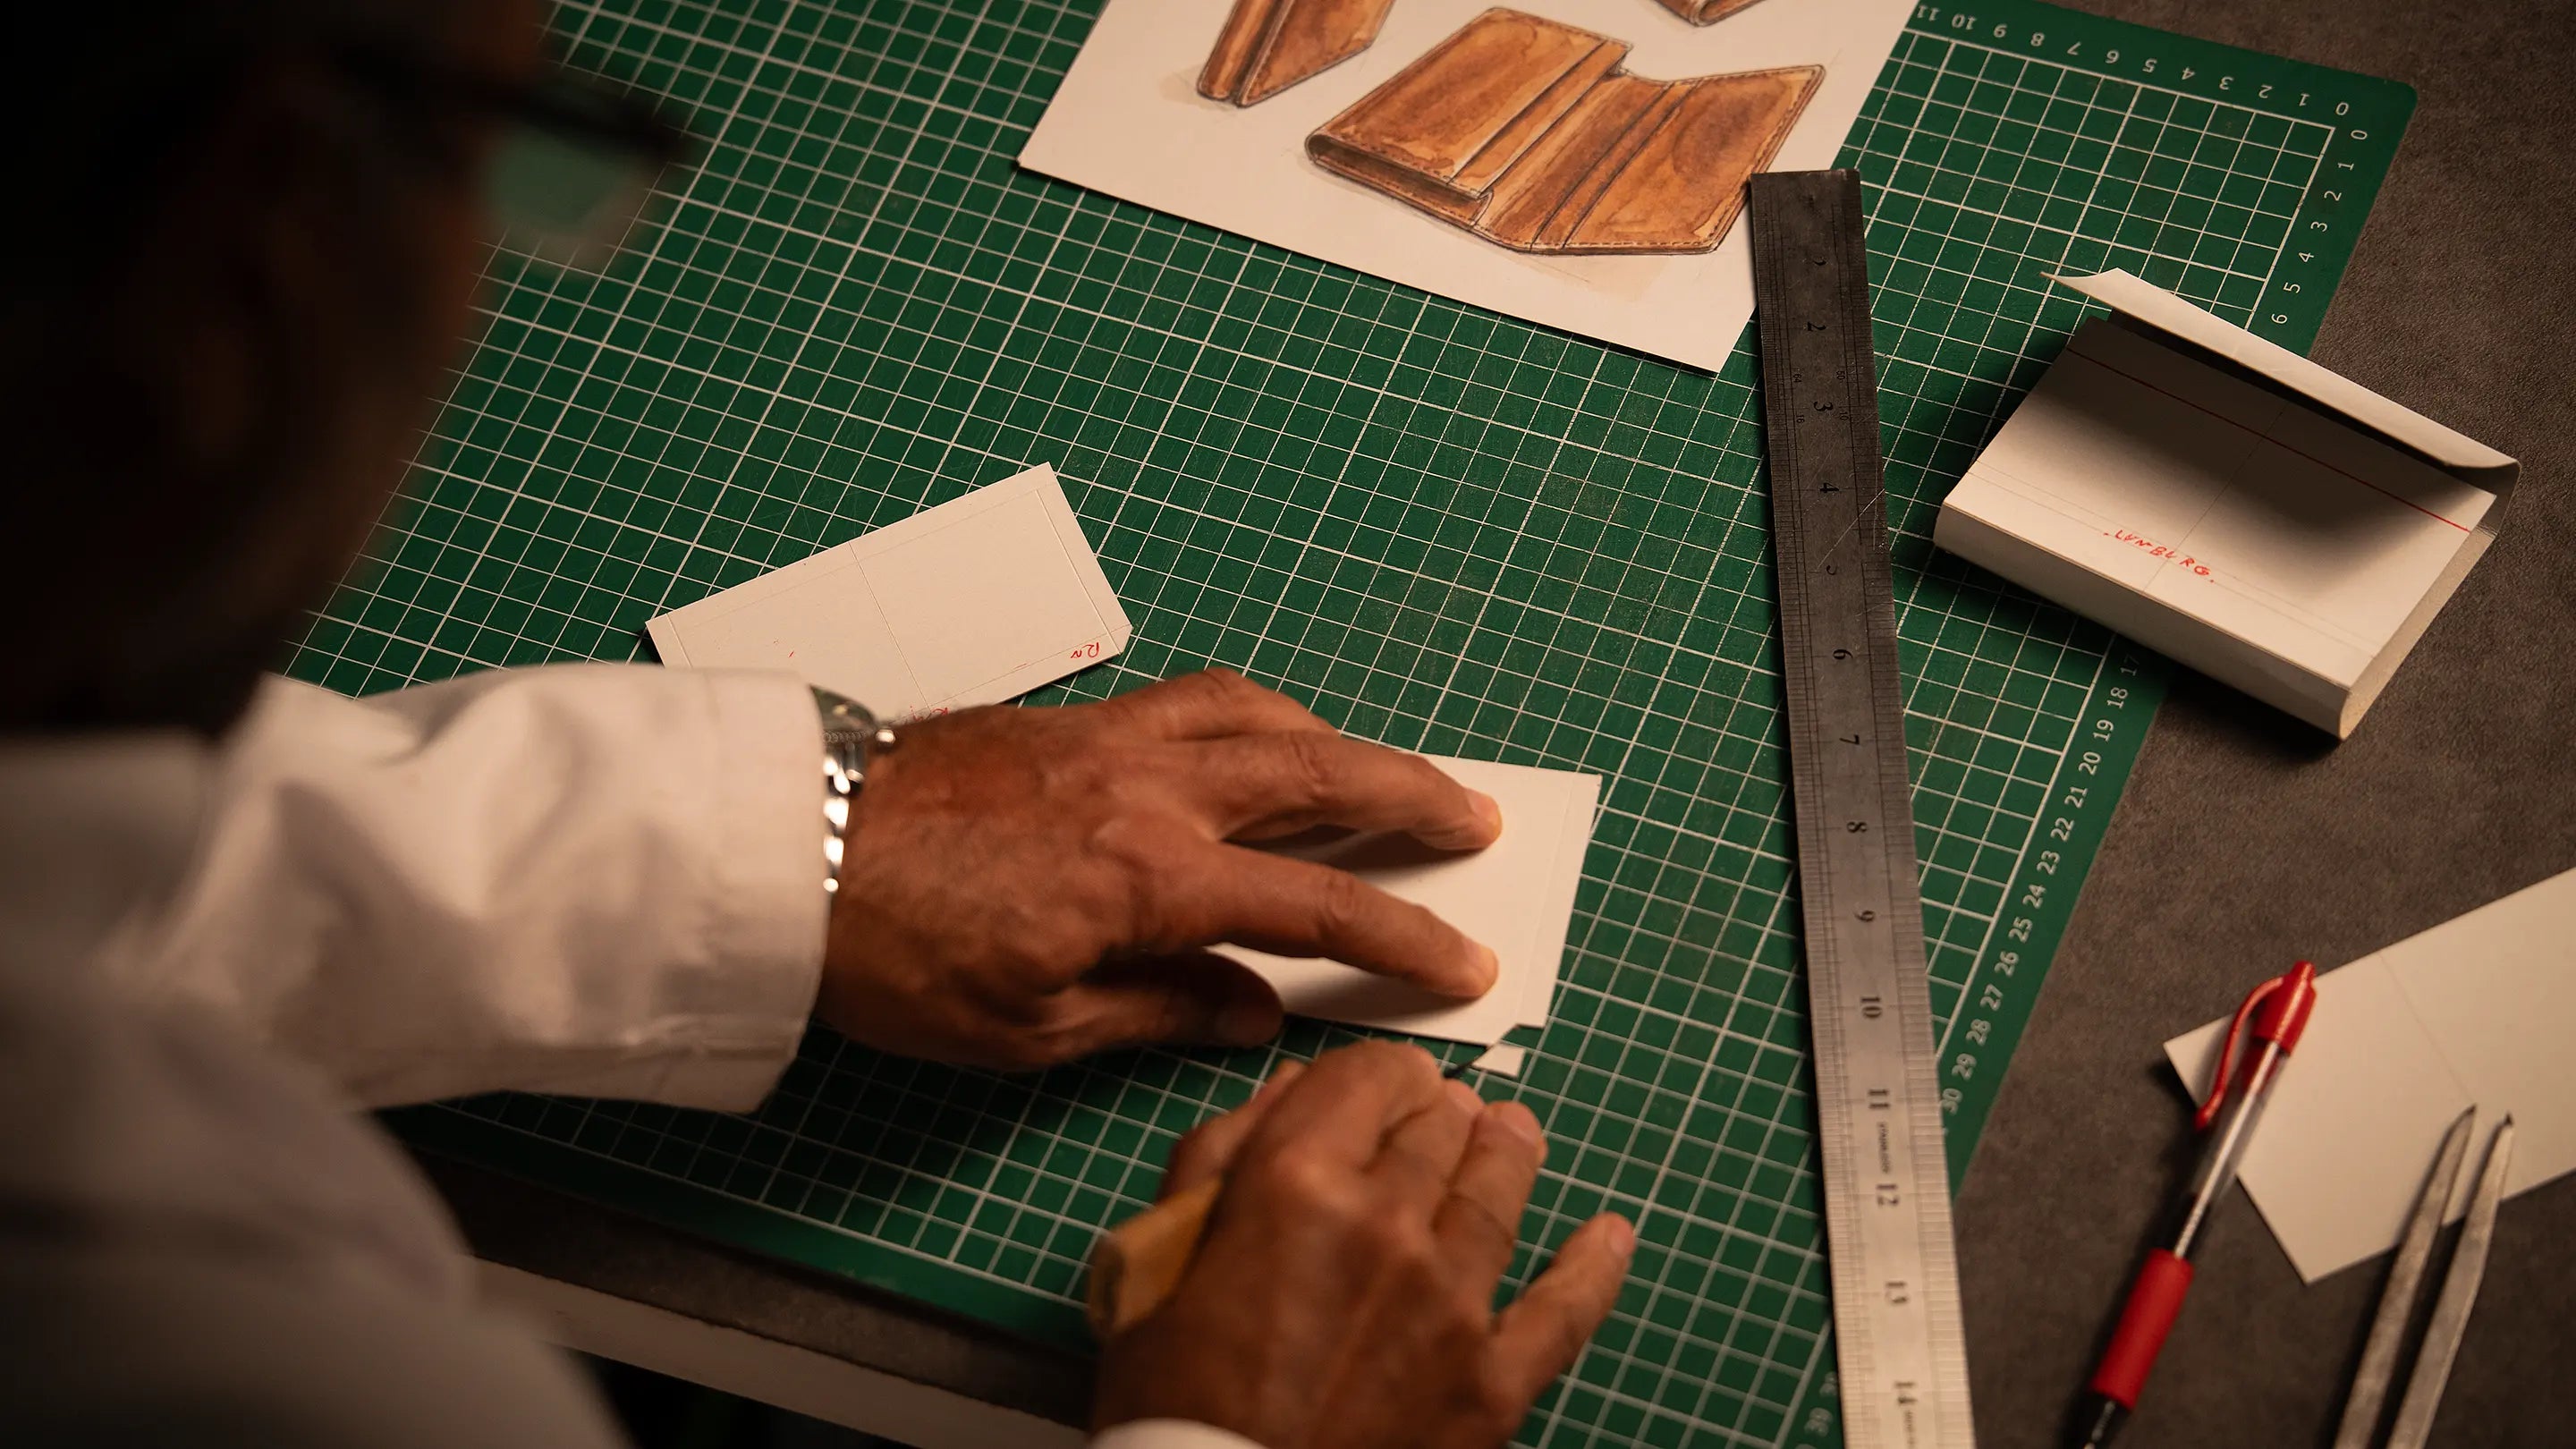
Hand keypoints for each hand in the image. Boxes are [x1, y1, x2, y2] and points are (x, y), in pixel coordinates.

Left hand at [818, 670, 1505, 1069]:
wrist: (782, 852)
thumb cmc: (892, 954)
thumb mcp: (1029, 1029)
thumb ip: (1158, 1010)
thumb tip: (1252, 1011)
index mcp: (1150, 875)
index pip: (1317, 908)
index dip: (1404, 939)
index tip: (1466, 961)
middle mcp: (1149, 786)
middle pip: (1318, 771)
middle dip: (1410, 794)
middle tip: (1475, 817)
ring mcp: (1108, 736)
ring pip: (1258, 713)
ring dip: (1336, 739)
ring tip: (1376, 772)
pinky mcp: (1066, 717)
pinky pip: (1193, 698)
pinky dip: (1254, 716)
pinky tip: (1254, 741)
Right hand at [1093, 1041, 1634, 1447]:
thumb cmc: (1169, 1400)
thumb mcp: (1155, 1256)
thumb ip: (1219, 1157)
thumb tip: (1293, 1092)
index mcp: (1296, 1183)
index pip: (1370, 1077)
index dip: (1381, 1071)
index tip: (1386, 1082)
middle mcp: (1387, 1228)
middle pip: (1439, 1128)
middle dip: (1438, 1110)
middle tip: (1443, 1111)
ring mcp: (1451, 1305)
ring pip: (1499, 1192)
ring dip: (1507, 1151)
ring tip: (1513, 1132)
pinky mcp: (1491, 1382)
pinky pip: (1565, 1309)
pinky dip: (1593, 1265)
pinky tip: (1610, 1234)